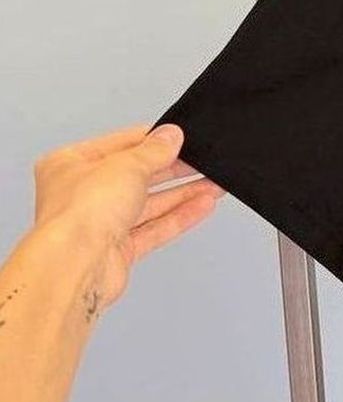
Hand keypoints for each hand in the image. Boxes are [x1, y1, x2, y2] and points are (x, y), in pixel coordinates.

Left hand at [31, 123, 224, 311]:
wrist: (76, 265)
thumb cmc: (80, 213)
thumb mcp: (126, 165)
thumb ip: (154, 150)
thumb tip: (170, 136)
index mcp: (70, 164)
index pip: (120, 145)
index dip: (153, 141)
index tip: (180, 139)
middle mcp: (82, 194)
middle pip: (137, 176)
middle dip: (174, 170)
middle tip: (202, 163)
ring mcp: (100, 223)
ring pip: (149, 204)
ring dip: (182, 194)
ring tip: (212, 185)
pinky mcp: (117, 250)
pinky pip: (154, 228)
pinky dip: (179, 216)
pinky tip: (201, 206)